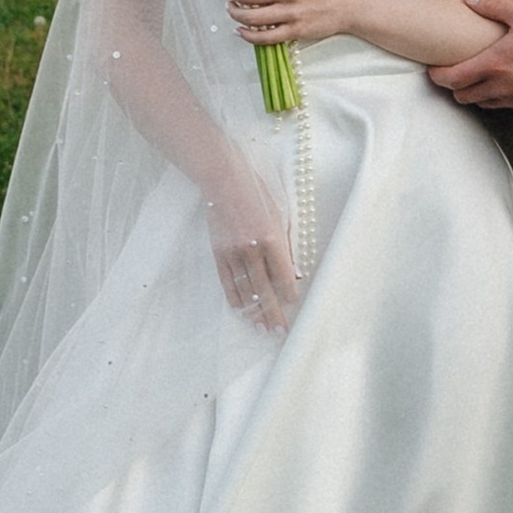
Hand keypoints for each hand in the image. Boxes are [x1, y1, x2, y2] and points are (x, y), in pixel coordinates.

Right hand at [202, 156, 298, 331]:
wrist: (224, 180)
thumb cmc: (258, 193)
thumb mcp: (281, 214)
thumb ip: (286, 246)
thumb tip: (294, 273)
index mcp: (271, 239)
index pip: (283, 277)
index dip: (289, 294)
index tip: (293, 303)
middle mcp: (252, 250)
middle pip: (264, 290)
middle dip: (273, 314)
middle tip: (279, 332)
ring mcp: (232, 253)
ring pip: (245, 291)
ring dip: (254, 312)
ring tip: (261, 329)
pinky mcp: (218, 253)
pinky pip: (227, 283)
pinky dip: (235, 298)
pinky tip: (241, 311)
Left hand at [429, 0, 512, 111]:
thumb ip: (493, 5)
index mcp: (493, 64)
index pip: (453, 79)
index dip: (437, 76)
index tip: (433, 68)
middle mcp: (500, 87)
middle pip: (462, 95)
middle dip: (453, 85)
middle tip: (452, 70)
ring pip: (480, 102)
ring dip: (473, 92)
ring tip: (475, 74)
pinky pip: (501, 105)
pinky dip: (493, 96)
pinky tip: (500, 80)